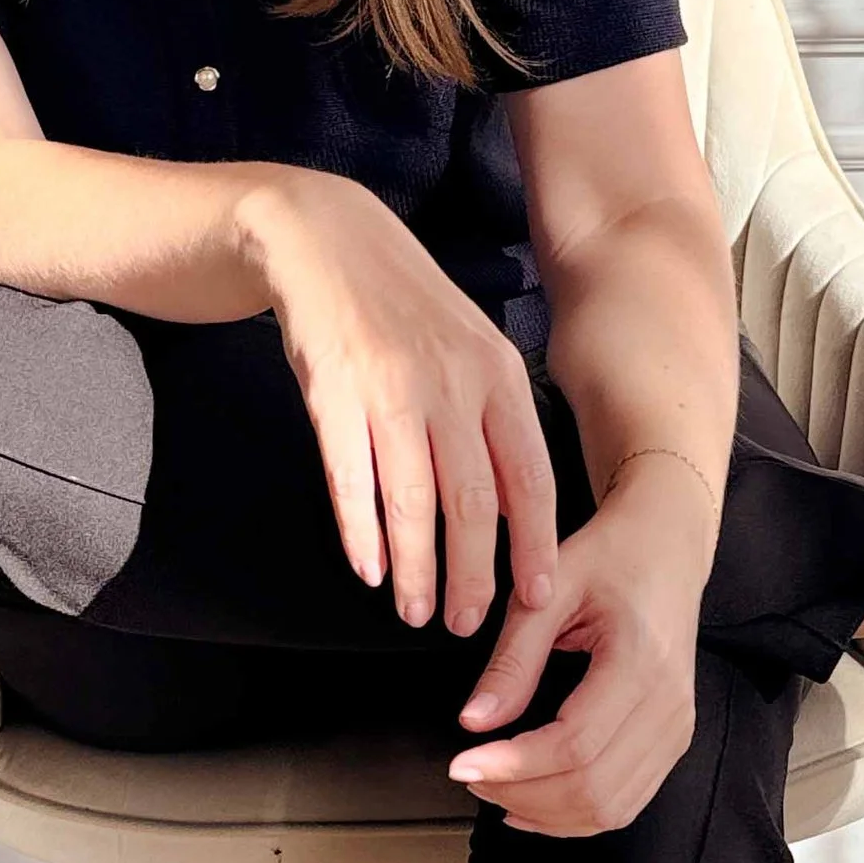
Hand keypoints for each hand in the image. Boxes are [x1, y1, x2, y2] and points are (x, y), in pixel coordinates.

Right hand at [239, 168, 561, 634]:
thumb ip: (492, 421)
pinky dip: (361, 529)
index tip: (538, 600)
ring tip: (415, 612)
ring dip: (417, 567)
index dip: (535, 545)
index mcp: (497, 375)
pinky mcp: (333, 388)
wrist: (325, 237)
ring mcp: (391, 384)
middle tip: (467, 626)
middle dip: (474, 574)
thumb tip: (511, 514)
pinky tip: (368, 569)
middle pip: (474, 500)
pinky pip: (350, 474)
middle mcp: (452, 382)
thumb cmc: (405, 309)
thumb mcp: (468, 349)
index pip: (530, 477)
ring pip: (413, 497)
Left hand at [442, 470, 713, 835]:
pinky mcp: (674, 739)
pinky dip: (575, 815)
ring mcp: (679, 727)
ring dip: (546, 814)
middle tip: (470, 775)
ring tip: (495, 788)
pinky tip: (534, 801)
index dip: (513, 766)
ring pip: (611, 807)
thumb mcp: (549, 590)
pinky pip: (626, 801)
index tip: (461, 764)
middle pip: (593, 787)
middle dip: (522, 794)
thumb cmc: (612, 557)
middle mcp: (669, 703)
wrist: (667, 548)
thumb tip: (475, 720)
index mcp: (640, 661)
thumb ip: (512, 659)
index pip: (575, 744)